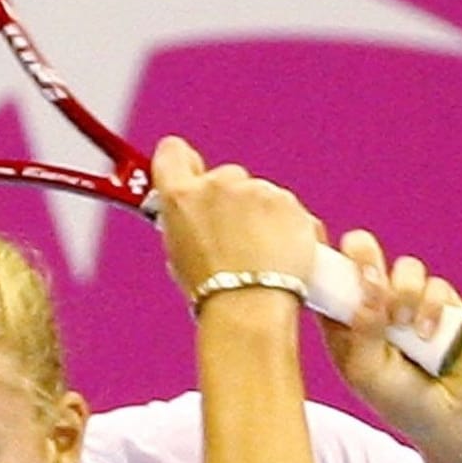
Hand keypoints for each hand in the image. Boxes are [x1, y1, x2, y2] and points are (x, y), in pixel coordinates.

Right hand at [151, 135, 319, 305]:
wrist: (249, 309)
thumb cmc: (211, 292)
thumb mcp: (179, 254)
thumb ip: (187, 220)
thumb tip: (197, 213)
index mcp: (181, 197)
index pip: (172, 153)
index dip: (182, 163)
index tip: (191, 174)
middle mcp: (218, 184)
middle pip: (225, 178)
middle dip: (232, 201)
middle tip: (234, 240)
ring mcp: (256, 190)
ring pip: (259, 196)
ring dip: (262, 217)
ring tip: (259, 258)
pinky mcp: (289, 203)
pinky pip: (288, 210)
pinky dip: (287, 228)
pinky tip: (281, 257)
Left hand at [324, 228, 461, 429]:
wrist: (451, 414)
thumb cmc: (400, 399)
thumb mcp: (369, 373)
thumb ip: (363, 332)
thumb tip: (369, 290)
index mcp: (344, 321)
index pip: (326, 280)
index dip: (319, 256)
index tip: (316, 236)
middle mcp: (375, 304)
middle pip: (363, 256)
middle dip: (364, 256)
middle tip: (368, 275)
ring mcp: (409, 300)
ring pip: (404, 267)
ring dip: (403, 292)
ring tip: (403, 325)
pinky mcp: (442, 302)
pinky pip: (434, 285)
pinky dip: (430, 307)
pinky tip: (426, 335)